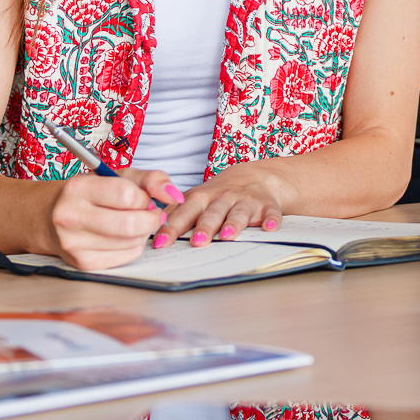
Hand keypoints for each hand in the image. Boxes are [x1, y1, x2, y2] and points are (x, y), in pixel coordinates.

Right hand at [49, 172, 166, 270]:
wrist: (48, 217)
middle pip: (130, 224)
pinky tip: (124, 237)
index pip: (127, 195)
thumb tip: (174, 194)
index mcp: (78, 188)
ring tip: (135, 223)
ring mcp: (73, 243)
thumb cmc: (90, 194)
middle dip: (151, 219)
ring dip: (143, 233)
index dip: (145, 198)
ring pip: (131, 242)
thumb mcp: (116, 176)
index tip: (145, 198)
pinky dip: (134, 246)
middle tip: (152, 214)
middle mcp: (70, 216)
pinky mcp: (81, 263)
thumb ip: (149, 179)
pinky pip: (125, 257)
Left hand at [156, 164, 291, 246]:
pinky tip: (270, 228)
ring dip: (234, 223)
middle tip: (197, 242)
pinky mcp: (267, 206)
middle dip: (204, 227)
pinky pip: (271, 213)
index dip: (172, 227)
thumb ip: (176, 213)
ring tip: (228, 236)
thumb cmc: (216, 196)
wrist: (254, 177)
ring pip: (239, 212)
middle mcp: (223, 197)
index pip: (183, 212)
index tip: (160, 243)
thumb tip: (147, 232)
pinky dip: (271, 220)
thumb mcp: (195, 200)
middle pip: (212, 212)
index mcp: (201, 198)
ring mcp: (246, 201)